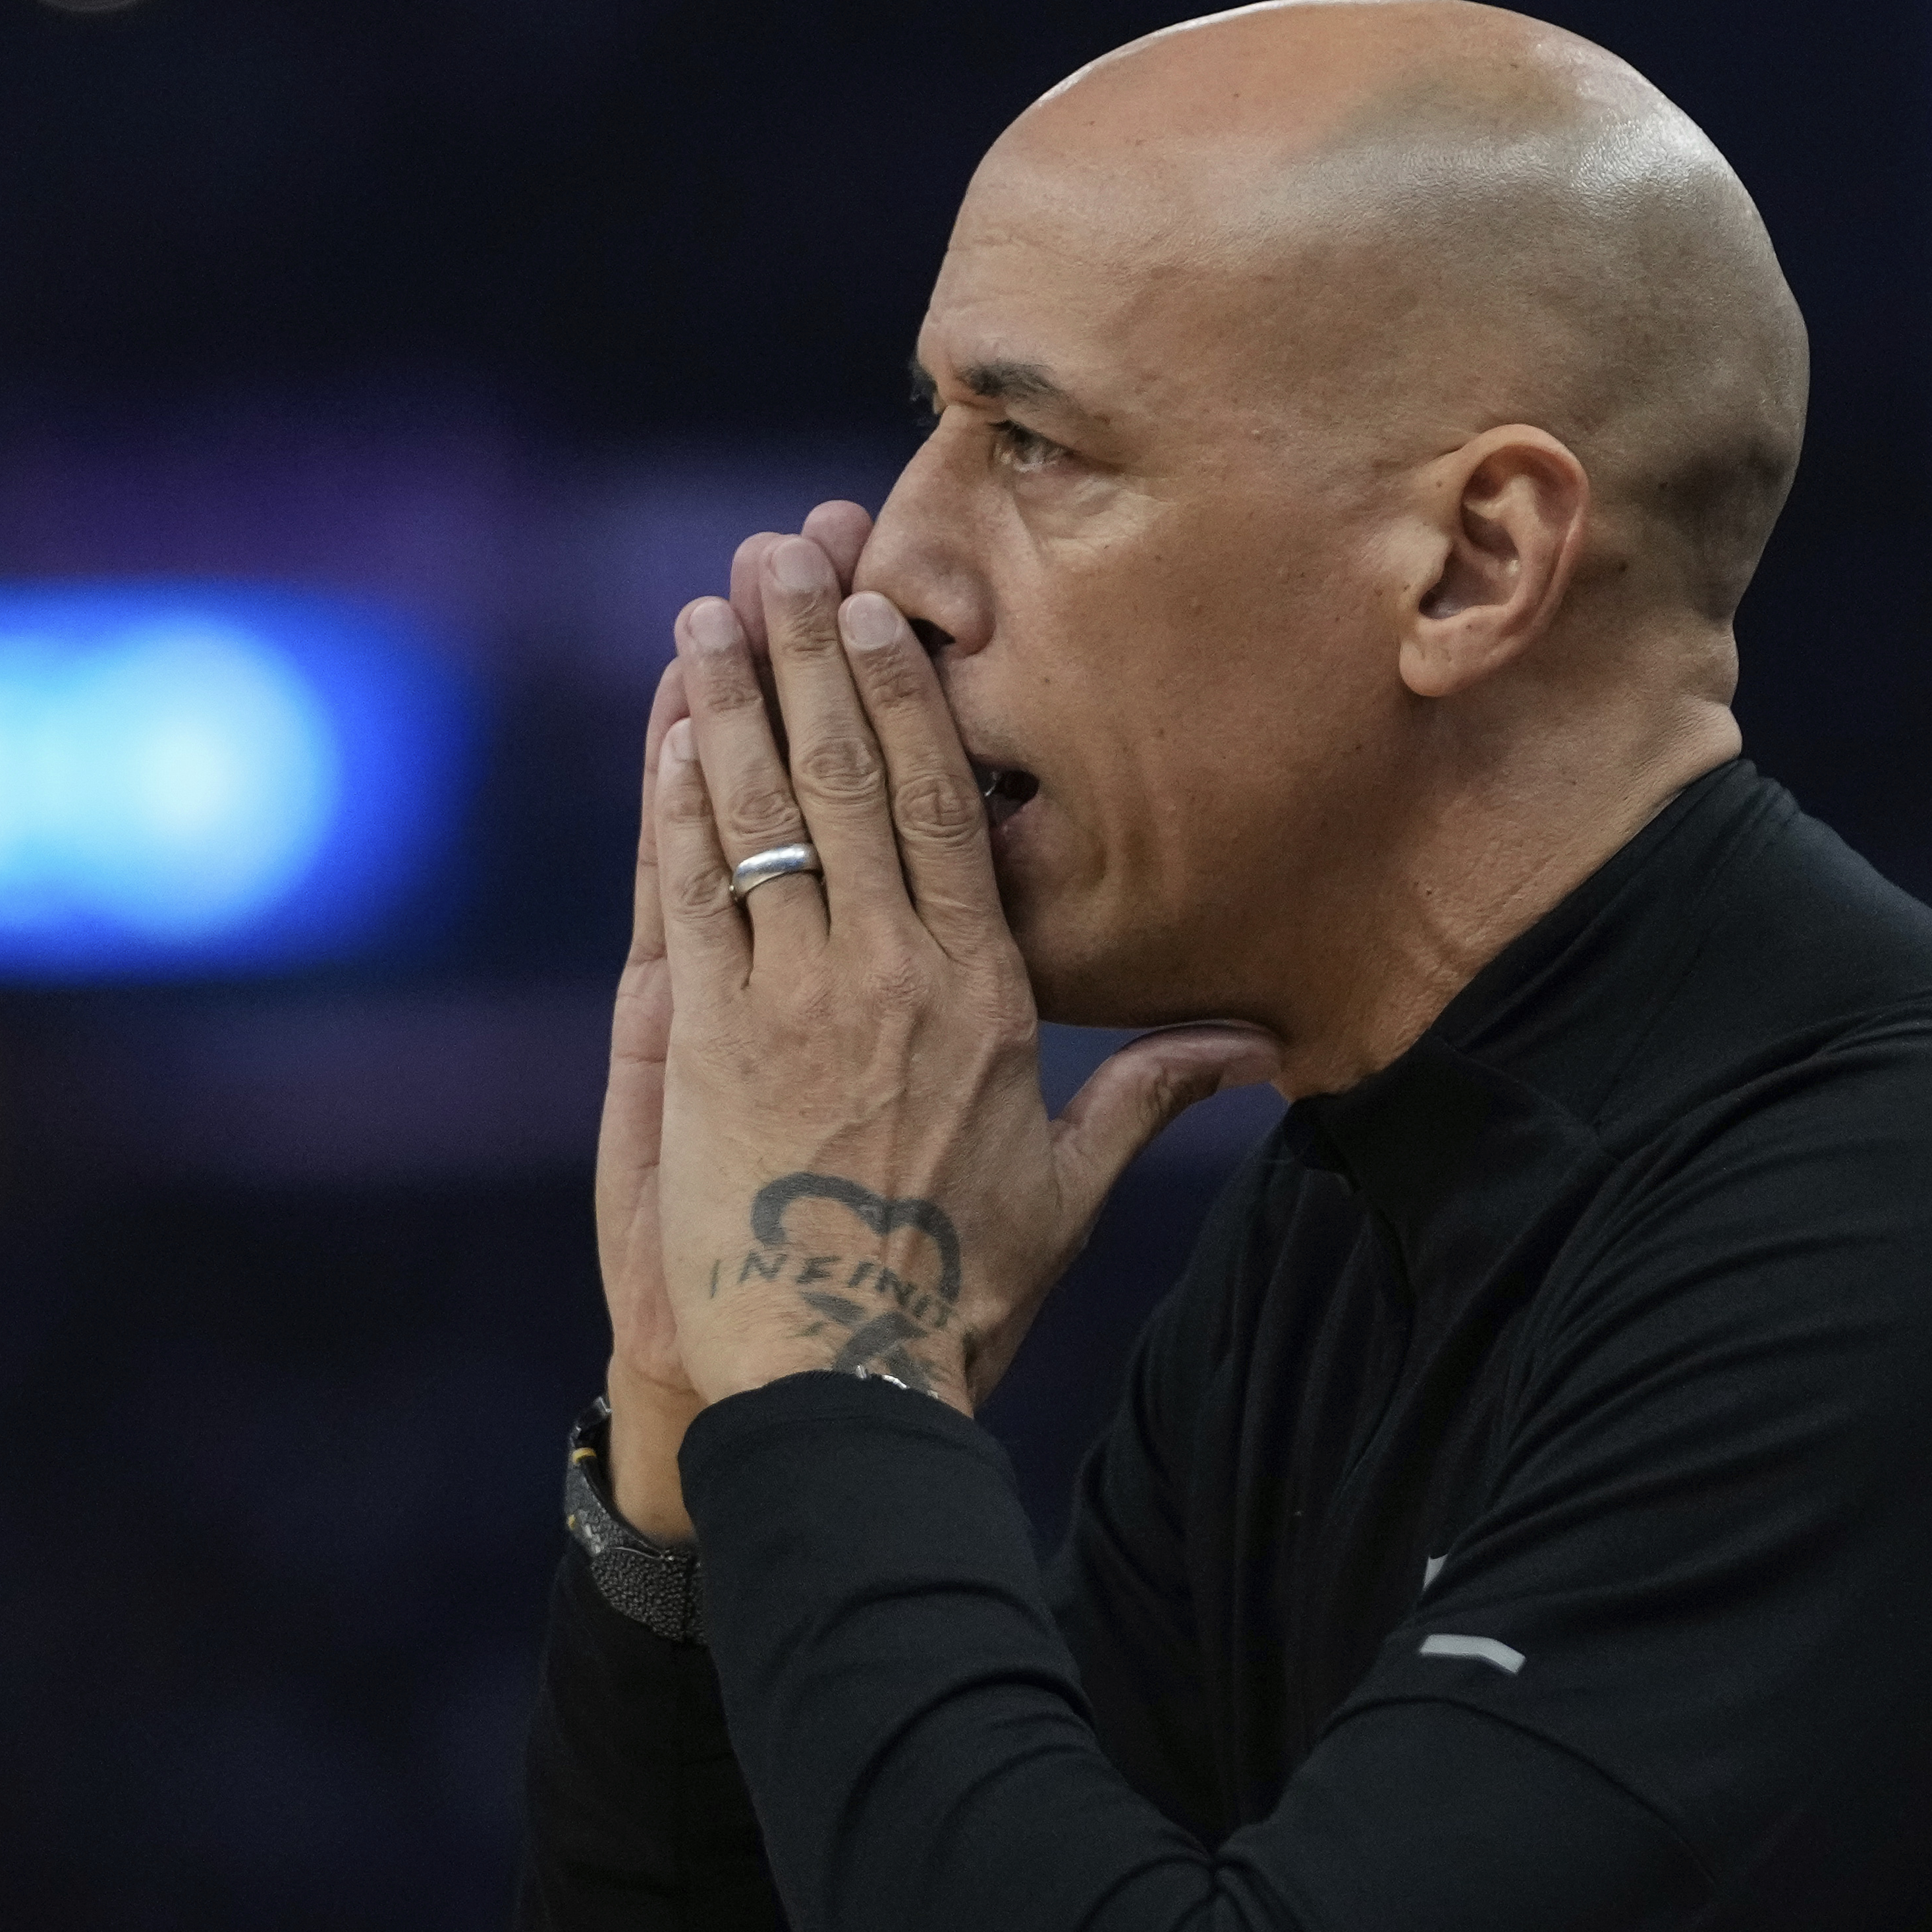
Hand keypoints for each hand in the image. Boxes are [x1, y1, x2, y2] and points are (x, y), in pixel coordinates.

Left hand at [648, 531, 1274, 1414]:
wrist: (844, 1378)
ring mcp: (791, 995)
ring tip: (711, 608)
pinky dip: (680, 801)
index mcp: (981, 993)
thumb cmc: (959, 1293)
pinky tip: (673, 731)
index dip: (909, 698)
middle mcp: (890, 971)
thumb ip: (1149, 1097)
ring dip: (733, 699)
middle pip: (850, 777)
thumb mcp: (1068, 1188)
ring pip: (763, 811)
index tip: (885, 610)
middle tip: (781, 553)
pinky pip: (692, 887)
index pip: (943, 809)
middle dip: (813, 653)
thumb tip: (1259, 1046)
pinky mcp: (705, 1036)